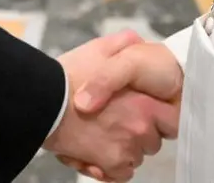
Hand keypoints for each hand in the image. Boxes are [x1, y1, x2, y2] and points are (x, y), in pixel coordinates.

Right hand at [44, 31, 180, 181]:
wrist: (42, 101)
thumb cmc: (70, 75)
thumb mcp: (101, 48)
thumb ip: (125, 44)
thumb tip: (138, 43)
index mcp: (143, 105)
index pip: (170, 122)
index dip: (157, 114)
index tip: (145, 108)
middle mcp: (138, 131)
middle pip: (152, 140)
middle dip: (138, 131)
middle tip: (117, 117)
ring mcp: (124, 151)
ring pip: (135, 156)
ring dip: (124, 147)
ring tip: (103, 131)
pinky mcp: (108, 166)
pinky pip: (122, 173)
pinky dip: (113, 165)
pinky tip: (99, 150)